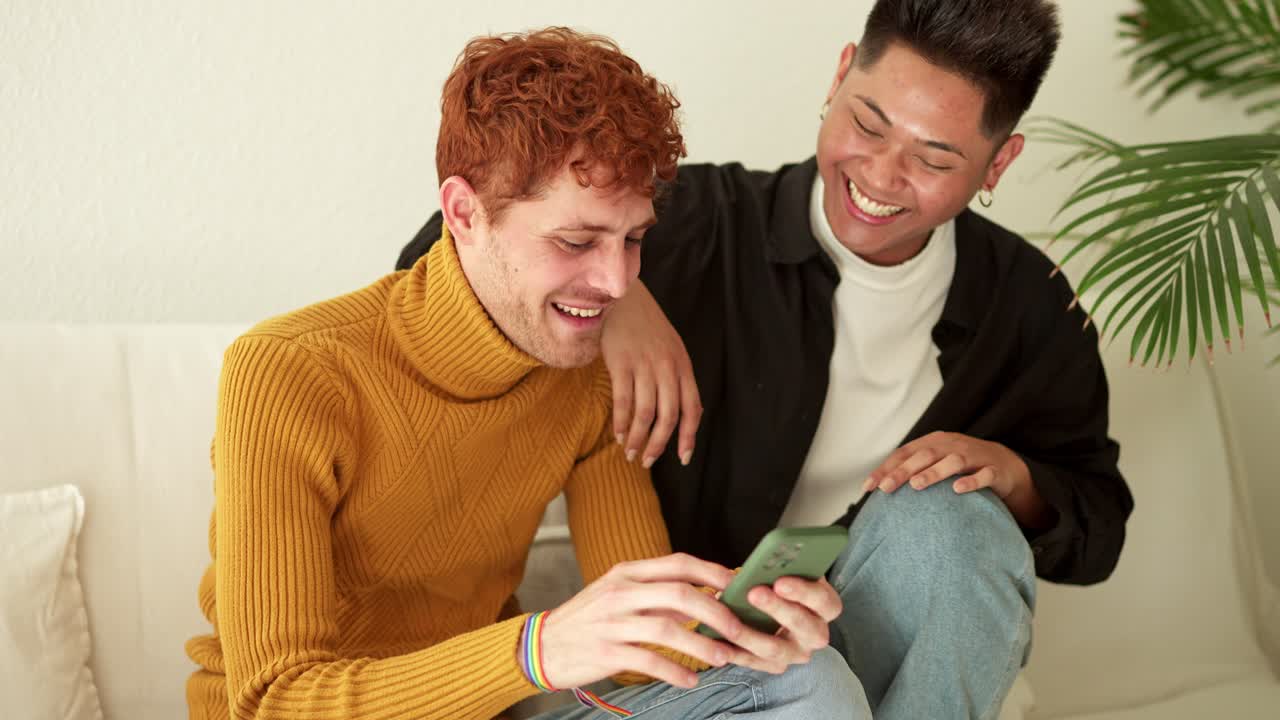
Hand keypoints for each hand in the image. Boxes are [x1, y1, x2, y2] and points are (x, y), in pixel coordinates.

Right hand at [537, 553, 748, 689]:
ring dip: (701, 645)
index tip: (739, 585)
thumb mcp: (620, 595)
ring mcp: (611, 622)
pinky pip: (648, 661)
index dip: (713, 573)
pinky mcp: (604, 652)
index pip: (678, 563)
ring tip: (722, 658)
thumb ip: (660, 594)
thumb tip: (706, 596)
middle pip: (679, 594)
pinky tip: (690, 679)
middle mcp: (620, 592)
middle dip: (715, 612)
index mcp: (627, 572)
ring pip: (667, 628)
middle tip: (738, 629)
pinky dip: (674, 672)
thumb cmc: (588, 619)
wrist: (542, 646)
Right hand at [602, 280, 701, 468]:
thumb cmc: (644, 323)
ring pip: (646, 413)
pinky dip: (621, 422)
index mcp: (683, 365)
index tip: (682, 458)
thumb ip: (676, 376)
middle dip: (658, 445)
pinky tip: (618, 434)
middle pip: (668, 417)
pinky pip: (623, 401)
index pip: (692, 409)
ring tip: (629, 452)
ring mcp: (644, 365)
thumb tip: (681, 411)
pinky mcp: (621, 363)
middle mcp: (667, 367)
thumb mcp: (670, 347)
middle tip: (647, 461)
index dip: (688, 436)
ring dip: (637, 438)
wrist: (621, 295)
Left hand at [728, 576, 843, 674]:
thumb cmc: (781, 580)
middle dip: (777, 609)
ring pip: (776, 649)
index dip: (803, 592)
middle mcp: (816, 633)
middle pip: (803, 626)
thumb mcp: (788, 569)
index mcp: (826, 606)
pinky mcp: (775, 665)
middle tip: (754, 593)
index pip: (825, 601)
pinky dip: (734, 652)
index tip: (780, 581)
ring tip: (728, 619)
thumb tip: (761, 564)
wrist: (775, 605)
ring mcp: (796, 653)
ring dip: (750, 633)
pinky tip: (717, 641)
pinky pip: (754, 662)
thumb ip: (781, 567)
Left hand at [862, 431, 1051, 526]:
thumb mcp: (935, 462)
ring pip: (952, 461)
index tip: (868, 487)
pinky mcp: (993, 470)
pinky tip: (958, 489)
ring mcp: (973, 457)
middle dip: (903, 471)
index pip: (904, 453)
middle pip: (924, 455)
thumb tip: (878, 490)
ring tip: (916, 484)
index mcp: (933, 443)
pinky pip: (983, 475)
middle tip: (886, 487)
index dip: (885, 468)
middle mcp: (951, 446)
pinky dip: (971, 481)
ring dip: (933, 472)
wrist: (1004, 464)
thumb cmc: (961, 465)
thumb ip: (911, 471)